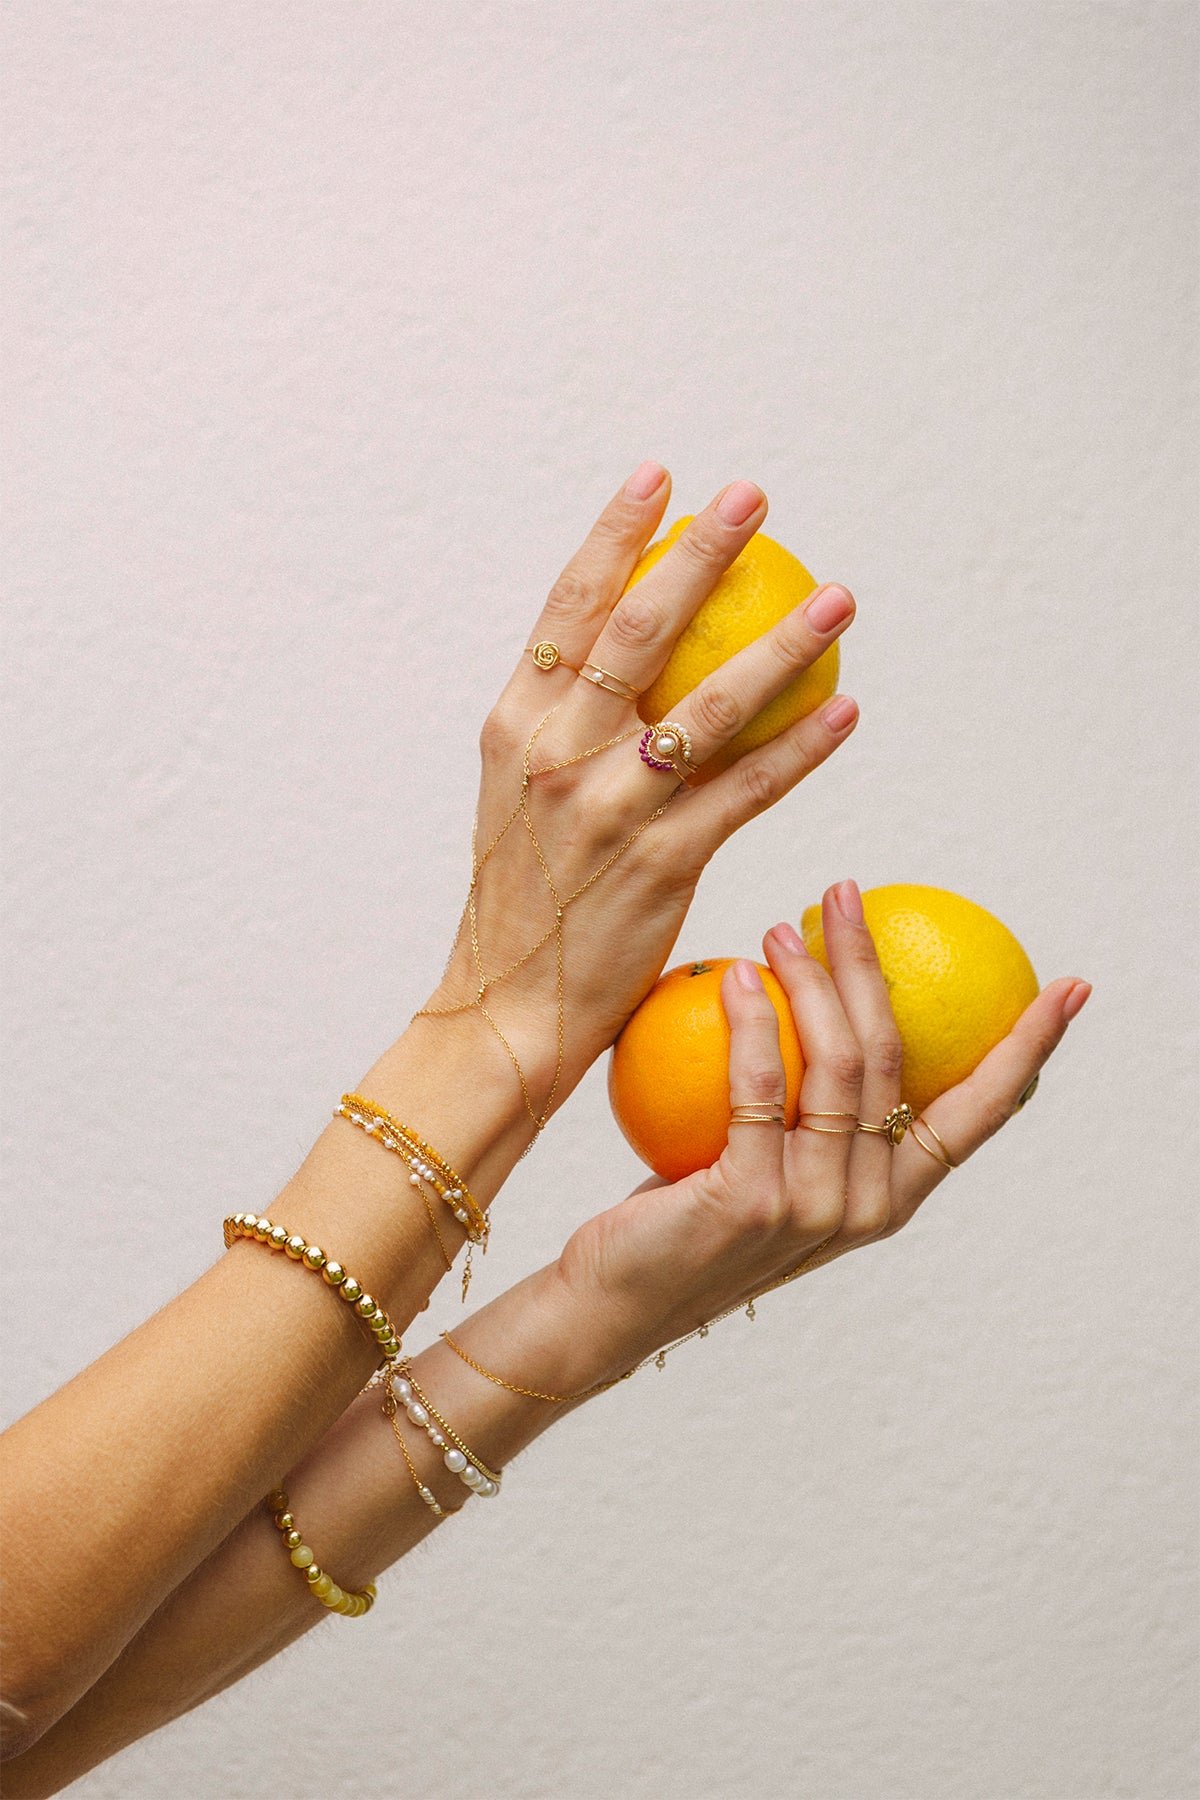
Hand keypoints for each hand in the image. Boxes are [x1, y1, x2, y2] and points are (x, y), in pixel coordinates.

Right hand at [418, 465, 858, 1127]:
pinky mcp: (662, 865)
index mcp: (514, 728)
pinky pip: (748, 792)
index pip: (566, 609)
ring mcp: (608, 810)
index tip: (659, 475)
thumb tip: (622, 658)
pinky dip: (801, 750)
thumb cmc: (523, 901)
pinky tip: (844, 712)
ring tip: (838, 599)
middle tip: (754, 498)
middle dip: (701, 555)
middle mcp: (555, 757)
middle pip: (637, 632)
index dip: (614, 536)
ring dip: (782, 646)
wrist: (507, 1010)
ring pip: (708, 706)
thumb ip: (562, 728)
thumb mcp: (519, 798)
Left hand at [554, 880, 1090, 1376]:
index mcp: (892, 1194)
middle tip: (843, 892)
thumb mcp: (762, 1159)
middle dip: (874, 963)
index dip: (1029, 1049)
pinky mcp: (752, 1202)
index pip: (980, 1113)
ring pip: (837, 1066)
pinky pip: (760, 1088)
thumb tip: (814, 989)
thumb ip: (802, 1105)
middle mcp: (868, 1204)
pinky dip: (752, 1022)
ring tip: (781, 926)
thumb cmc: (686, 1216)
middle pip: (893, 1058)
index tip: (1068, 989)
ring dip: (812, 979)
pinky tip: (736, 974)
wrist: (615, 1299)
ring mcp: (814, 1208)